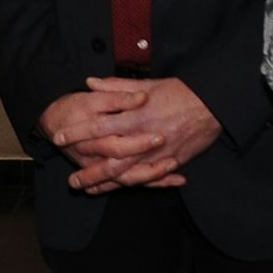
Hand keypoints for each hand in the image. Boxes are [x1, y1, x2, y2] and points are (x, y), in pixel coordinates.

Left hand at [51, 77, 222, 193]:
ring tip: (88, 190)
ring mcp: (158, 154)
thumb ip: (116, 87)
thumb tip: (90, 82)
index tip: (59, 138)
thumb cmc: (179, 92)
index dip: (76, 134)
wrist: (213, 104)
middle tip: (71, 181)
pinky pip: (148, 179)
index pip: (98, 127)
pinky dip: (132, 186)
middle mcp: (143, 138)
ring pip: (127, 175)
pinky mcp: (171, 162)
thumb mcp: (147, 84)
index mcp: (134, 115)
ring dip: (106, 184)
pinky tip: (118, 189)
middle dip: (88, 171)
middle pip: (109, 159)